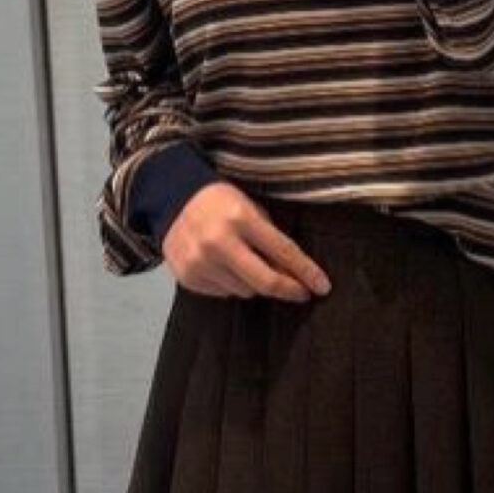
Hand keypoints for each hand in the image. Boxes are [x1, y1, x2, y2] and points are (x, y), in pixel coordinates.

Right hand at [164, 181, 331, 304]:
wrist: (171, 199)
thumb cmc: (219, 203)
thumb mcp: (250, 208)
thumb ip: (271, 239)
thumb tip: (294, 275)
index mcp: (240, 218)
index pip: (282, 252)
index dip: (306, 272)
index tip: (322, 287)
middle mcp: (218, 242)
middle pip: (265, 282)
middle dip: (288, 289)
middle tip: (301, 292)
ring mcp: (200, 262)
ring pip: (245, 290)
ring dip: (254, 283)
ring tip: (246, 264)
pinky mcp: (188, 277)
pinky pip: (224, 293)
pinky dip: (231, 284)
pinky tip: (224, 267)